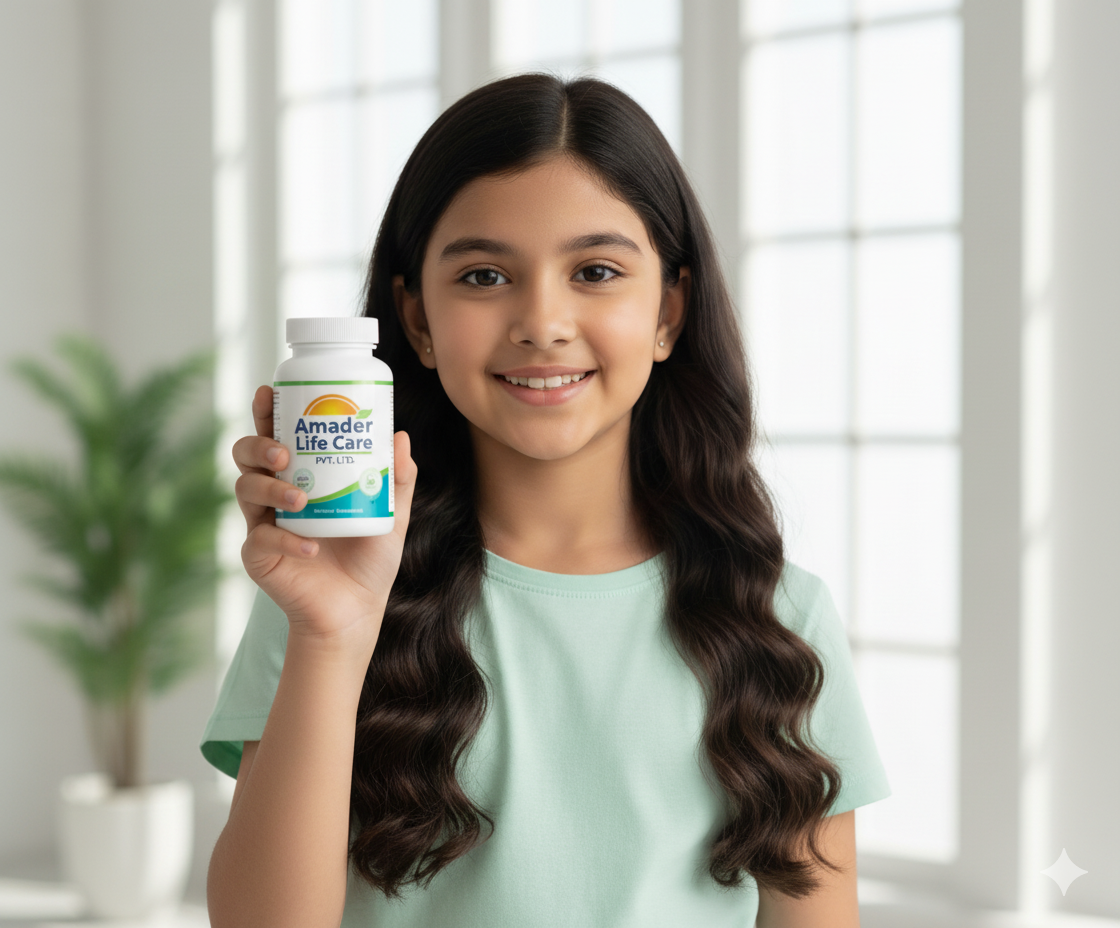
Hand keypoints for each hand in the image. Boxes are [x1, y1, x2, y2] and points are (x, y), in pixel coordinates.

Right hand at [232, 385, 416, 654]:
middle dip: (258, 444)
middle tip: (283, 451)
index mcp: (301, 476)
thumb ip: (397, 479)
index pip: (277, 435)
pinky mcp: (259, 555)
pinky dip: (287, 540)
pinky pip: (262, 538)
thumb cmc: (369, 560)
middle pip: (246, 455)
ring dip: (270, 488)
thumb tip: (401, 436)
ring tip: (300, 499)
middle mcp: (275, 495)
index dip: (266, 412)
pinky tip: (311, 547)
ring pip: (245, 489)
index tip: (270, 392)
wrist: (356, 611)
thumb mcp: (391, 514)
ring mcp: (263, 523)